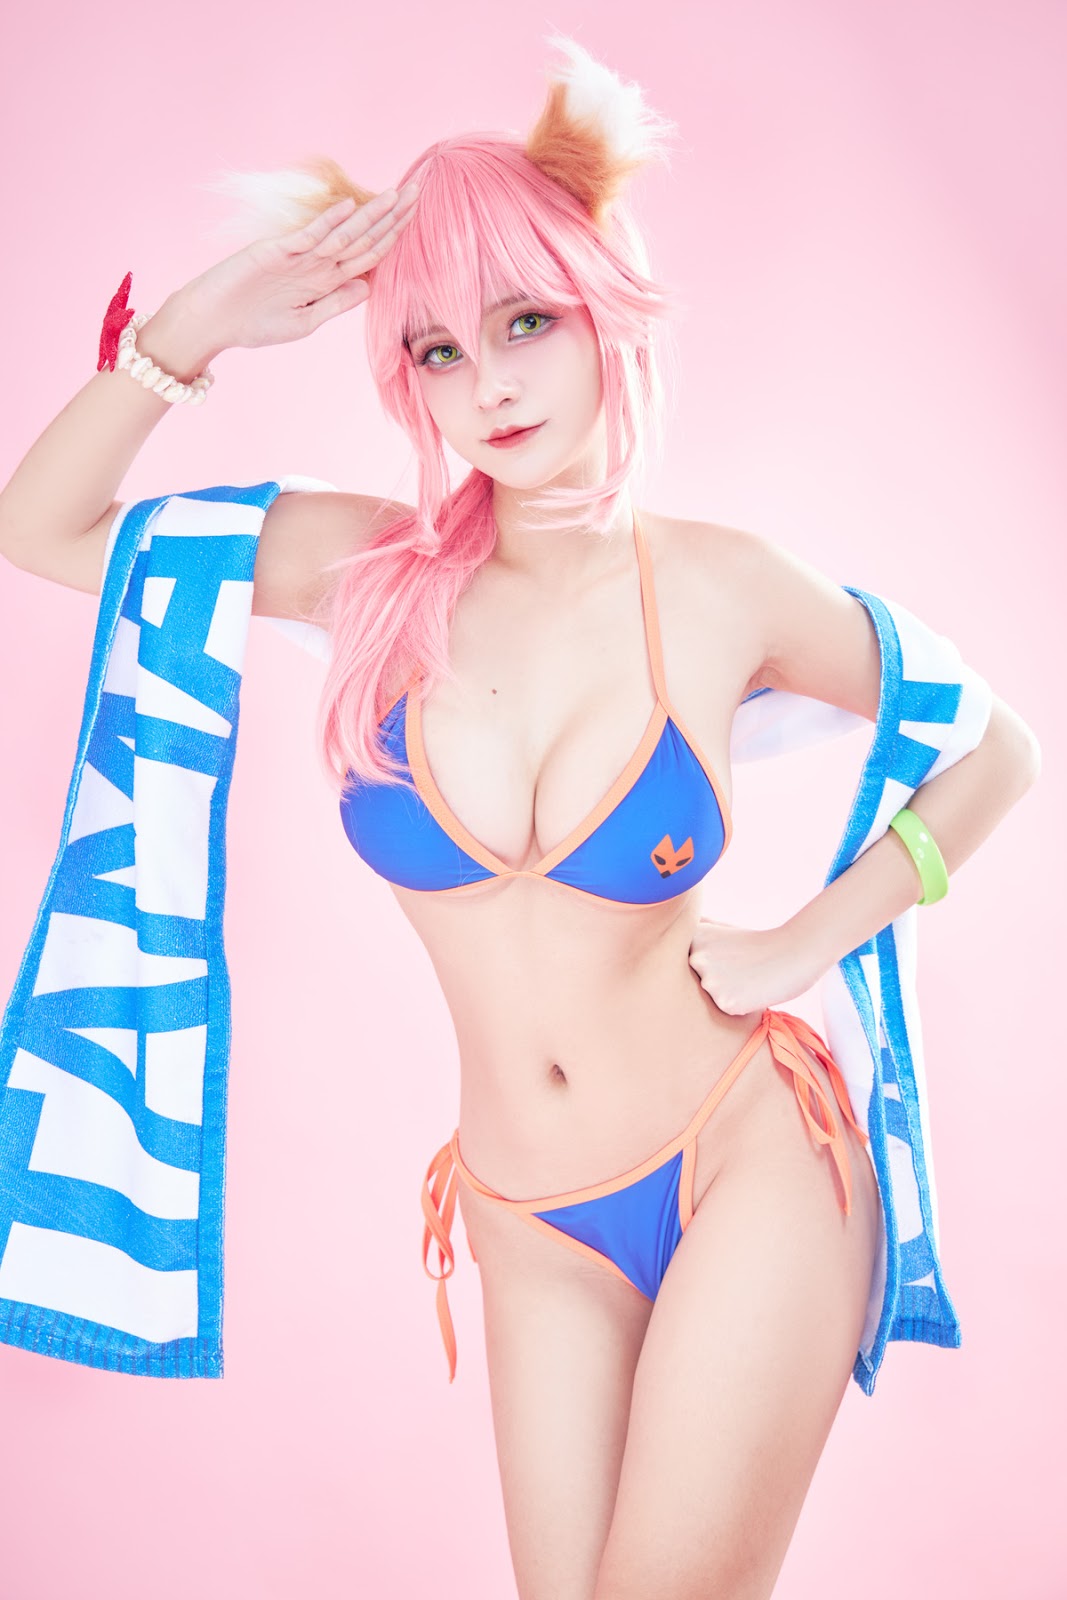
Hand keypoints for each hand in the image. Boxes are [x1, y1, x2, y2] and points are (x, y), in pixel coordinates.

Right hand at [174, 184, 419, 352]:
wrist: (212, 322)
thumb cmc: (254, 325)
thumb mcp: (304, 322)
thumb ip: (335, 304)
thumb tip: (370, 286)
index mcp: (324, 280)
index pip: (367, 255)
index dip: (392, 237)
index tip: (415, 218)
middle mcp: (316, 263)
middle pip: (361, 237)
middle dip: (390, 216)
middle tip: (417, 191)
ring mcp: (297, 255)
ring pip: (341, 233)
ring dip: (368, 214)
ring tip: (394, 195)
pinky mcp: (274, 251)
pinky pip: (307, 236)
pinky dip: (328, 222)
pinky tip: (349, 208)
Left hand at [687, 918, 826, 1015]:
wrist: (795, 953)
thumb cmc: (758, 943)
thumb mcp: (721, 929)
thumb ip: (694, 938)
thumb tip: (665, 939)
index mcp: (693, 938)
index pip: (681, 964)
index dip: (705, 963)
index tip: (725, 956)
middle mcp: (696, 959)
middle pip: (695, 982)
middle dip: (714, 979)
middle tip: (739, 967)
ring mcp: (709, 981)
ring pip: (710, 996)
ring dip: (726, 992)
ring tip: (746, 976)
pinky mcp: (725, 1002)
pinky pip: (726, 1009)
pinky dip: (739, 1004)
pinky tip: (753, 989)